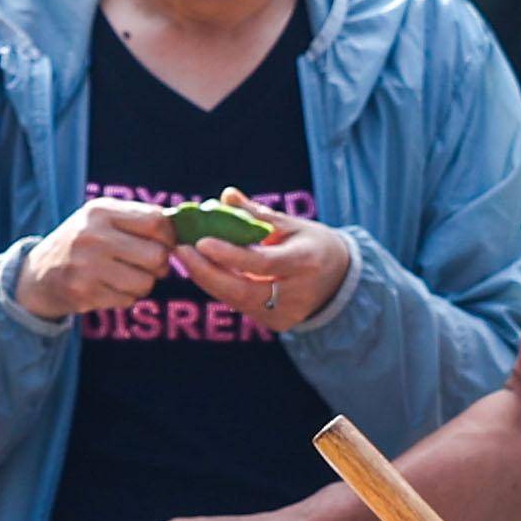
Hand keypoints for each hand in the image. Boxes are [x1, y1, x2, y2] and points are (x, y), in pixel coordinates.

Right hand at [11, 197, 182, 323]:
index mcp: (101, 211)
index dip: (170, 237)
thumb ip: (138, 219)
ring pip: (145, 282)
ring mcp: (87, 266)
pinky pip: (128, 300)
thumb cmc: (81, 243)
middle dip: (160, 265)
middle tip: (149, 266)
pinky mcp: (84, 293)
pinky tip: (109, 288)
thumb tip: (185, 229)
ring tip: (125, 277)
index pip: (157, 221)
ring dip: (143, 284)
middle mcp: (92, 235)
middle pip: (156, 255)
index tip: (165, 244)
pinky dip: (125, 297)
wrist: (37, 275)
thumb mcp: (101, 219)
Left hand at [172, 209, 356, 334]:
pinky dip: (220, 287)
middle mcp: (296, 293)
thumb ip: (257, 214)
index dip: (230, 255)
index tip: (201, 242)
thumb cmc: (312, 245)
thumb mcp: (292, 225)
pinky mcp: (276, 324)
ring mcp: (286, 314)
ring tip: (185, 256)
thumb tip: (226, 195)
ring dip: (207, 278)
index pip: (262, 263)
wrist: (340, 282)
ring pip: (237, 300)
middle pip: (243, 290)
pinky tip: (202, 270)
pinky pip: (241, 305)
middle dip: (206, 272)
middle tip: (180, 250)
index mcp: (305, 262)